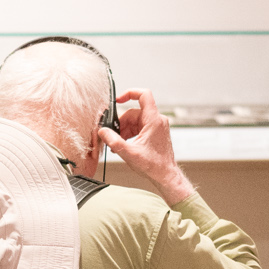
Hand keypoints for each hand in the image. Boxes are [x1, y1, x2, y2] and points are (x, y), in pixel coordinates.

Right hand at [100, 88, 194, 204]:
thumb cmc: (153, 165)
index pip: (144, 95)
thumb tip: (102, 131)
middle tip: (112, 135)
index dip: (129, 93)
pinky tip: (124, 144)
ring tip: (117, 143)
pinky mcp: (155, 133)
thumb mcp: (128, 153)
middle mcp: (157, 120)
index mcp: (153, 120)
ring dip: (125, 130)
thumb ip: (113, 141)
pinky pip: (139, 127)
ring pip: (136, 121)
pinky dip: (130, 133)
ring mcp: (157, 126)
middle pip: (134, 112)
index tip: (118, 100)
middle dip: (121, 123)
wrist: (165, 176)